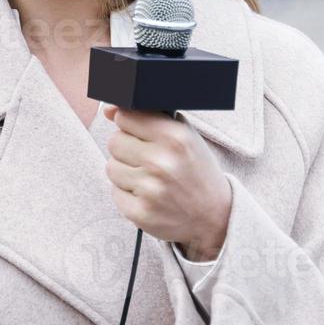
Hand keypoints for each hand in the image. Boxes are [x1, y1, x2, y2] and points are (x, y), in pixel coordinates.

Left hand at [102, 104, 232, 259]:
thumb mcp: (184, 137)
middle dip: (127, 148)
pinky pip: (114, 192)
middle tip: (147, 159)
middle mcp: (162, 162)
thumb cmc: (195, 171)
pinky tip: (148, 195)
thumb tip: (109, 110)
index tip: (138, 133)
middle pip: (114, 142)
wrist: (214, 215)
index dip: (130, 124)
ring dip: (126, 172)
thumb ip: (150, 117)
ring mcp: (150, 190)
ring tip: (149, 178)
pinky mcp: (140, 212)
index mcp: (175, 138)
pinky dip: (127, 194)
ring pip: (111, 167)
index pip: (125, 116)